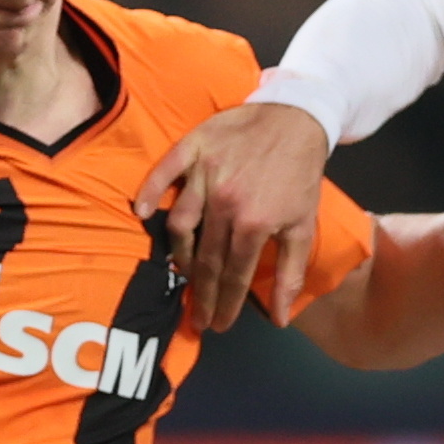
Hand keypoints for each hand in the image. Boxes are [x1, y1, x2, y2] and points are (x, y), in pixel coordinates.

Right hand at [137, 98, 328, 332]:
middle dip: (201, 294)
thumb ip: (290, 273)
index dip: (225, 305)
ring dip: (180, 254)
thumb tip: (279, 319)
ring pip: (180, 224)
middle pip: (205, 259)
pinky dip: (150, 192)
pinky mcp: (193, 149)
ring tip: (185, 273)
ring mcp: (205, 174)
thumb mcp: (303, 226)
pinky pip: (164, 173)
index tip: (218, 326)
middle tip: (197, 319)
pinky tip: (141, 212)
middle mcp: (225, 203)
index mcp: (253, 223)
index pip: (233, 276)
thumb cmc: (300, 175)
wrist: (297, 118)